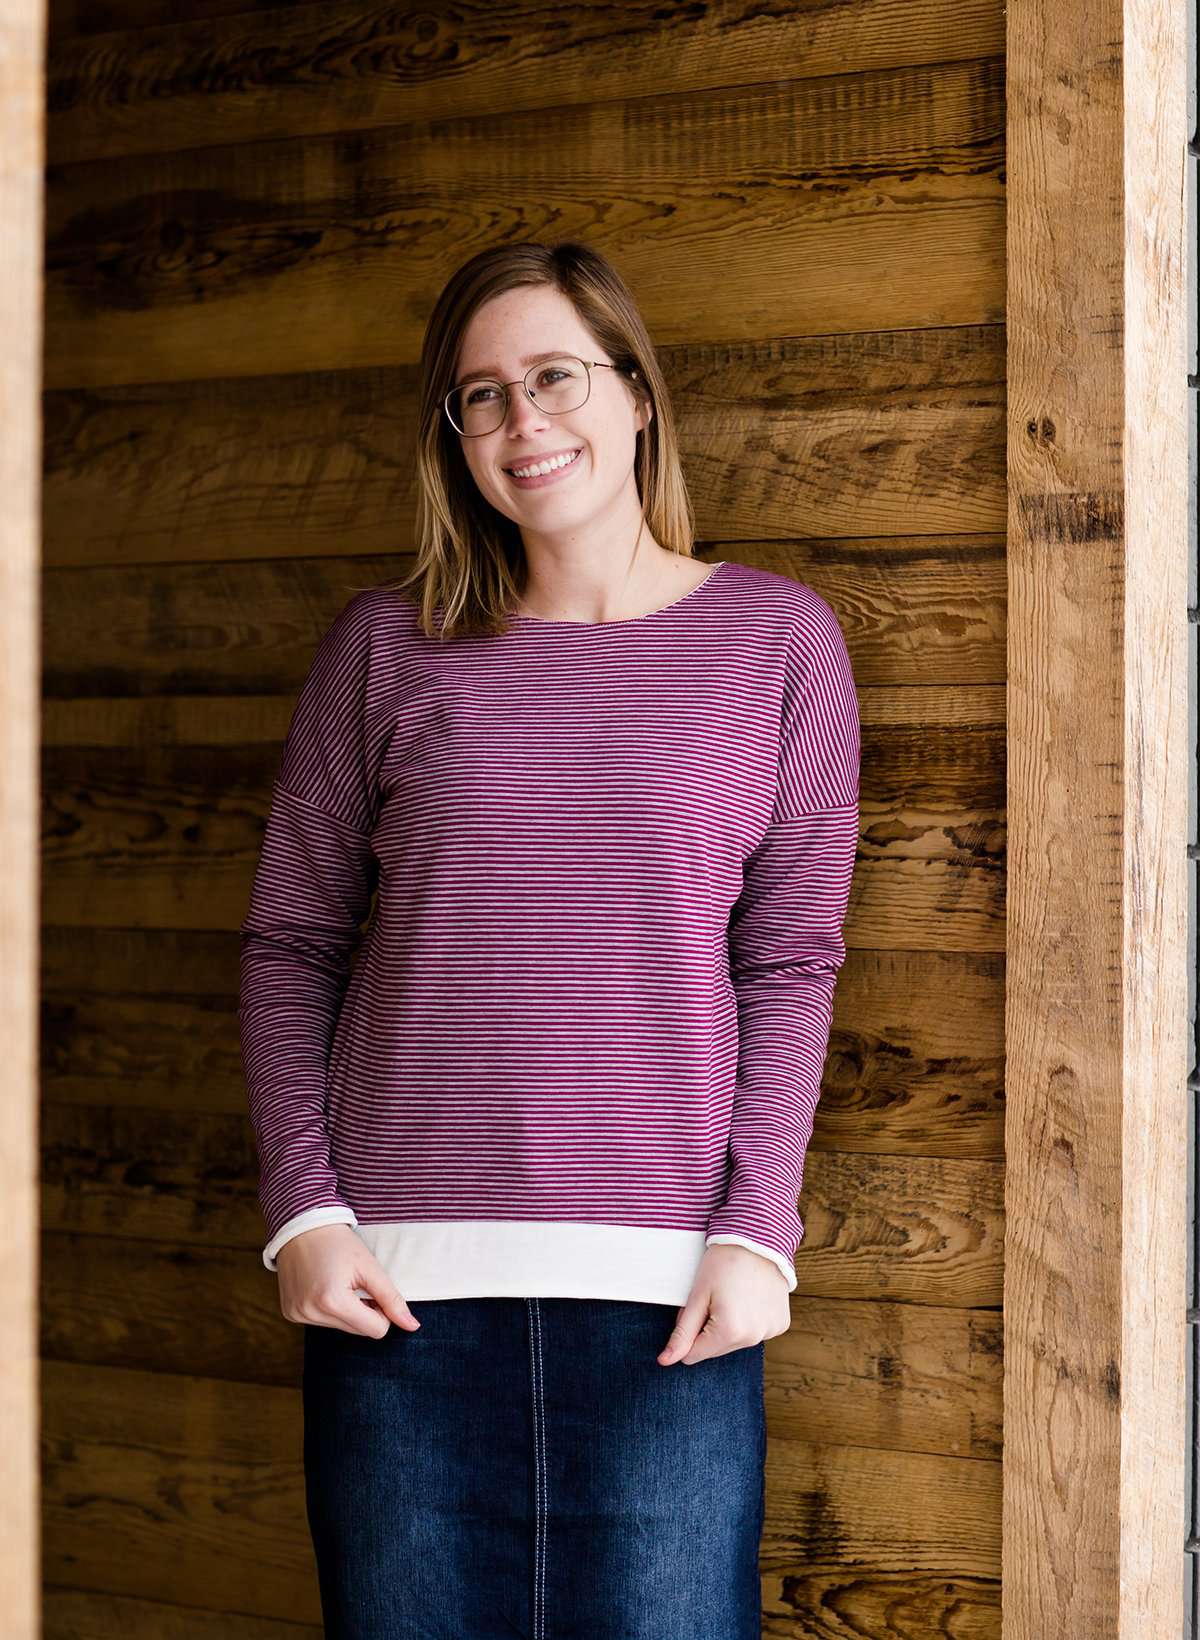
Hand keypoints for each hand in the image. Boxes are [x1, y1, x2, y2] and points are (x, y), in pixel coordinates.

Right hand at [275, 1223, 420, 1338]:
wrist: (301, 1224)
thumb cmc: (338, 1242)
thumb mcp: (369, 1267)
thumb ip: (392, 1298)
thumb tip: (413, 1327)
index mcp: (333, 1302)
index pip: (376, 1330)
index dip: (382, 1311)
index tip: (374, 1289)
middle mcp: (312, 1313)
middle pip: (358, 1331)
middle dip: (364, 1311)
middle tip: (356, 1283)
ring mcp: (298, 1315)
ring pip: (341, 1328)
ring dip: (346, 1310)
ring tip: (338, 1281)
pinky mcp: (290, 1313)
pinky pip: (321, 1322)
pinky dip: (329, 1309)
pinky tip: (323, 1286)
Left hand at [657, 1244, 790, 1364]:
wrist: (759, 1237)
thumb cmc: (724, 1262)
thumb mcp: (697, 1295)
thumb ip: (682, 1332)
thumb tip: (665, 1361)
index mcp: (729, 1332)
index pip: (694, 1354)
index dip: (688, 1332)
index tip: (697, 1306)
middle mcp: (753, 1338)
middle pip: (716, 1349)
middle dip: (709, 1329)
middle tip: (715, 1297)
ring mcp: (770, 1332)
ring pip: (736, 1342)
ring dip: (730, 1326)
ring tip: (734, 1294)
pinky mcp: (781, 1324)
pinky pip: (756, 1332)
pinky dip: (749, 1319)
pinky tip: (750, 1297)